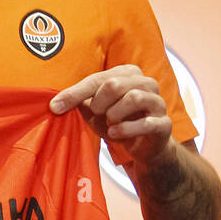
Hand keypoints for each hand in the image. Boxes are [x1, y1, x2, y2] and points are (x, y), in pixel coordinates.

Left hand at [50, 64, 172, 166]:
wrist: (141, 146)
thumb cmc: (115, 121)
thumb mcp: (93, 110)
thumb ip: (78, 102)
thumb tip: (55, 104)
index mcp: (128, 73)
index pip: (97, 79)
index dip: (74, 93)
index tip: (55, 106)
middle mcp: (146, 83)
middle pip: (114, 84)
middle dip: (98, 103)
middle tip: (96, 114)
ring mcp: (158, 102)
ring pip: (134, 97)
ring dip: (114, 114)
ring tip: (109, 123)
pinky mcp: (164, 123)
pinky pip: (147, 122)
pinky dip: (126, 129)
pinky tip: (115, 133)